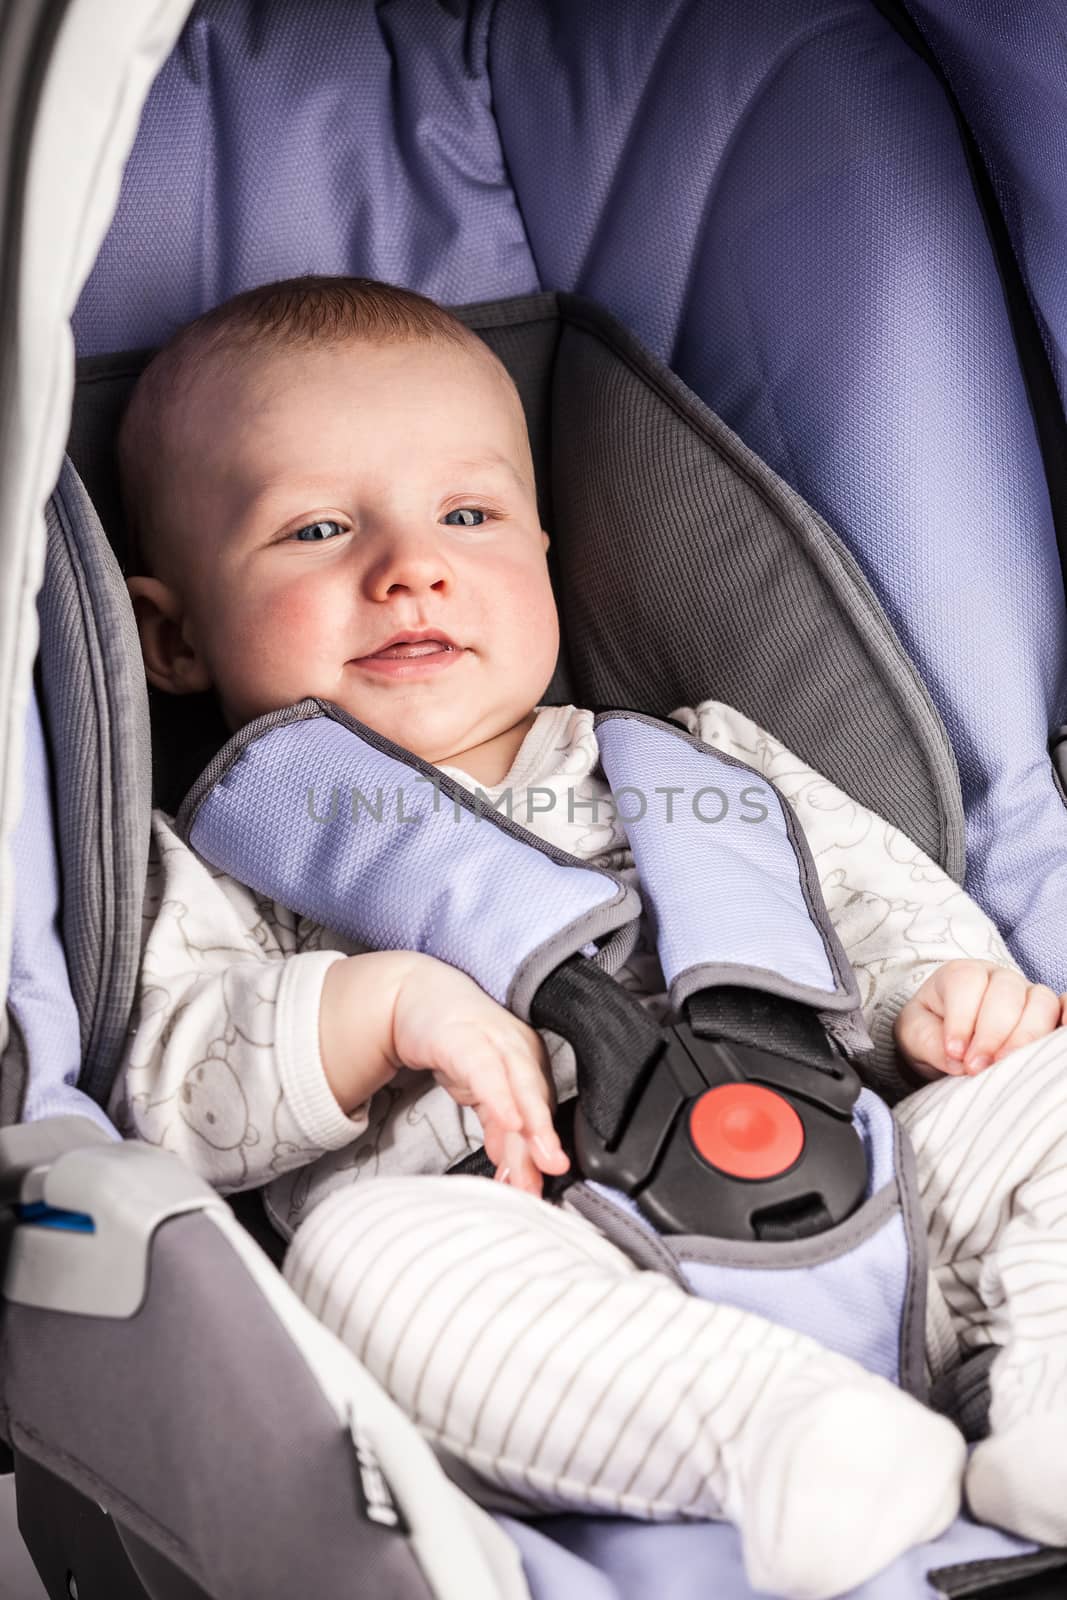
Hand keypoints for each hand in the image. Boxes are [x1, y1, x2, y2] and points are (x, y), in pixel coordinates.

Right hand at [391, 955, 569, 1195]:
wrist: (417, 997)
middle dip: (546, 1140)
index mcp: (531, 1064)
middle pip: (538, 1100)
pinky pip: (486, 1069)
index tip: (542, 1187)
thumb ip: (498, 1127)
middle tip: (553, 1173)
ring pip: (521, 1084)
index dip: (545, 1150)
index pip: (543, 1113)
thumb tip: (513, 1168)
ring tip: (539, 1159)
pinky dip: (499, 1096)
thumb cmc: (456, 1043)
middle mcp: (521, 1049)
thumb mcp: (480, 1091)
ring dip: (532, 1124)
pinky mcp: (464, 1036)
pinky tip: (508, 1120)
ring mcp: (495, 1038)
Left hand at [894, 959, 1063, 1083]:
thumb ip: (930, 1044)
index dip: (962, 1019)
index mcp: (960, 974)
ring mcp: (1027, 994)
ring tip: (1005, 1066)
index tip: (955, 1053)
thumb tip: (959, 1062)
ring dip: (1025, 1036)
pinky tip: (1054, 1045)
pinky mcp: (1046, 1014)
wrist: (943, 1038)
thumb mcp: (914, 1035)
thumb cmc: (929, 1032)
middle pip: (1006, 992)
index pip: (967, 983)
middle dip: (992, 1034)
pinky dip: (1066, 1020)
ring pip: (1041, 1002)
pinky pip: (1064, 1008)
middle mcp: (998, 978)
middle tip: (976, 1067)